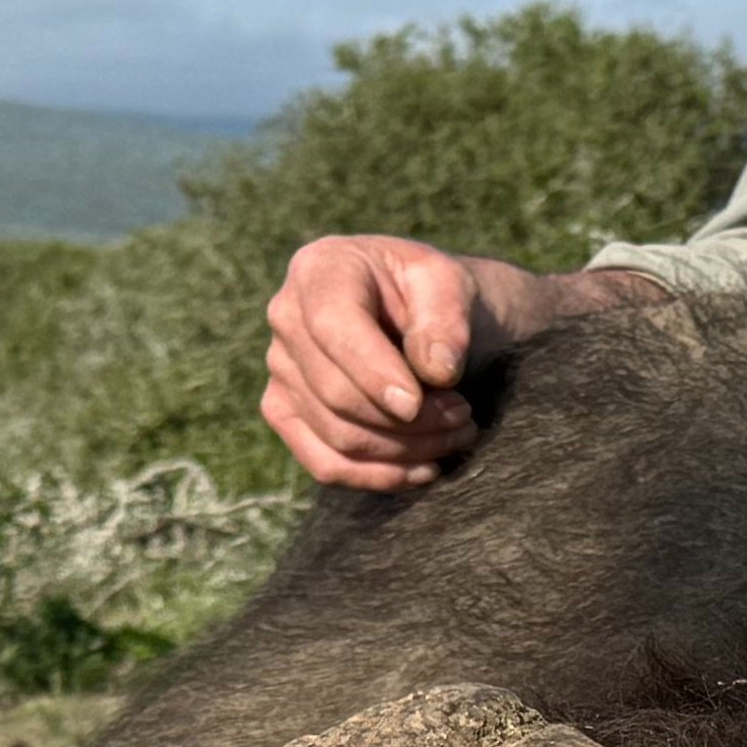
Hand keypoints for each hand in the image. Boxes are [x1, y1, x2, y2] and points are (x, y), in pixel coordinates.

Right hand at [261, 236, 500, 491]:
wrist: (428, 318)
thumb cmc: (436, 295)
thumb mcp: (451, 285)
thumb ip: (445, 319)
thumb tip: (436, 372)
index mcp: (321, 269)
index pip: (333, 327)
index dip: (373, 372)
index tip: (419, 404)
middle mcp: (287, 317)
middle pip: (336, 392)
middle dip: (409, 420)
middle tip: (464, 417)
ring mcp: (282, 370)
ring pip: (336, 435)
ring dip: (405, 450)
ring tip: (458, 436)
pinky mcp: (287, 413)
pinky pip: (324, 463)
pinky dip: (378, 477)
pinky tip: (425, 470)